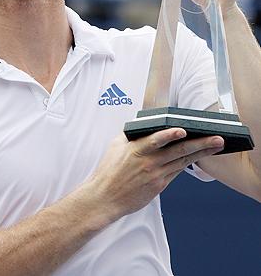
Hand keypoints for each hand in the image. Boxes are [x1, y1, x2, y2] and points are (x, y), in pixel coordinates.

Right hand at [89, 129, 223, 219]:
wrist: (106, 197)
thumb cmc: (109, 171)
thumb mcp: (116, 146)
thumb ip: (132, 134)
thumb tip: (145, 125)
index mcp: (136, 150)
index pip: (156, 140)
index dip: (170, 134)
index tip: (183, 129)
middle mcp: (149, 163)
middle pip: (178, 151)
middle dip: (200, 144)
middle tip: (216, 138)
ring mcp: (156, 175)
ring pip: (182, 161)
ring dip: (201, 153)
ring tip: (216, 145)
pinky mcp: (159, 186)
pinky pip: (176, 172)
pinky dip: (188, 163)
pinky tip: (199, 157)